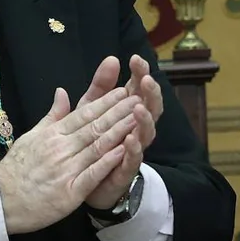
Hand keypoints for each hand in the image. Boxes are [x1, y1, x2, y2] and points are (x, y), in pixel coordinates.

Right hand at [0, 86, 142, 233]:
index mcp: (52, 134)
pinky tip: (123, 150)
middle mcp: (60, 148)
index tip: (123, 91)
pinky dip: (108, 161)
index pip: (83, 114)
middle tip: (139, 98)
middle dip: (118, 112)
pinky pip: (92, 173)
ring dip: (119, 131)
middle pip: (94, 126)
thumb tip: (62, 91)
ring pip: (97, 146)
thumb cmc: (17, 170)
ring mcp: (66, 169)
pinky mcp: (69, 191)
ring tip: (138, 118)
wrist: (0, 202)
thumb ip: (52, 116)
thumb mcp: (32, 136)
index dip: (105, 103)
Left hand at [78, 55, 159, 210]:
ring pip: (147, 132)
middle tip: (147, 79)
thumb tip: (111, 58)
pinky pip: (133, 159)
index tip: (136, 59)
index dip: (140, 74)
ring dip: (145, 120)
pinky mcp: (126, 169)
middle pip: (150, 107)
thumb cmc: (93, 141)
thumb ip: (101, 86)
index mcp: (128, 111)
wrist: (89, 182)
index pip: (139, 88)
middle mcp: (137, 128)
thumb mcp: (92, 110)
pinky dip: (133, 149)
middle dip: (150, 93)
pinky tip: (130, 139)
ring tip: (139, 107)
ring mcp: (134, 148)